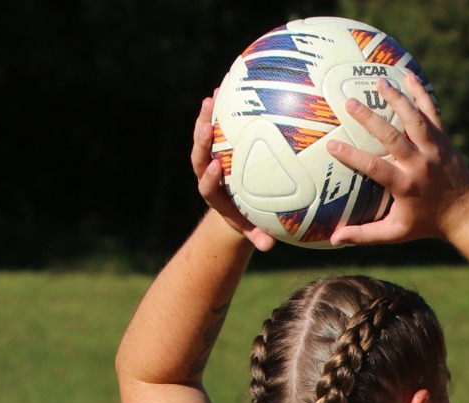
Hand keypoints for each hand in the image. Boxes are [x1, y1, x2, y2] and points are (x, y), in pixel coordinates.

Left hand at [191, 95, 275, 250]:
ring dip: (205, 118)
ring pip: (203, 137)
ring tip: (212, 98)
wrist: (234, 207)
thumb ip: (258, 237)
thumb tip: (269, 246)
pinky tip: (228, 91)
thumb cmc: (247, 219)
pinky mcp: (217, 146)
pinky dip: (219, 111)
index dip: (209, 177)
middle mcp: (207, 174)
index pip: (206, 185)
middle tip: (206, 127)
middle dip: (200, 142)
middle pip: (199, 156)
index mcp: (213, 194)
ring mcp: (210, 158)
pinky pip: (216, 126)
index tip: (217, 168)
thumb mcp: (252, 229)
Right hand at [326, 72, 468, 245]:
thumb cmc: (425, 224)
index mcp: (405, 185)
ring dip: (397, 99)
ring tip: (380, 81)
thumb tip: (333, 240)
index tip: (331, 144)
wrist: (465, 213)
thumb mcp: (395, 233)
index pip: (374, 167)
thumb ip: (364, 235)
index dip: (352, 155)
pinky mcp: (443, 139)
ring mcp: (433, 149)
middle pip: (392, 136)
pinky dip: (421, 93)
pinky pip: (432, 112)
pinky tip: (408, 75)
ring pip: (414, 119)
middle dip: (370, 119)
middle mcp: (419, 164)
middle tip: (350, 102)